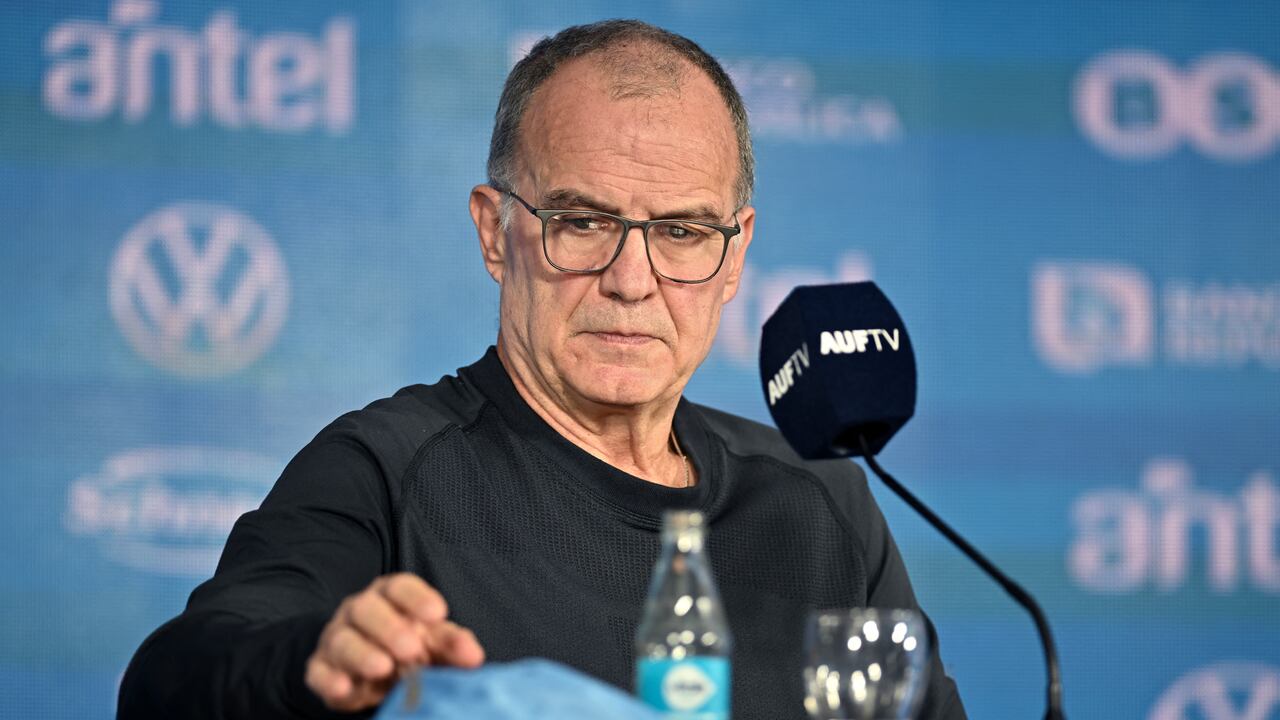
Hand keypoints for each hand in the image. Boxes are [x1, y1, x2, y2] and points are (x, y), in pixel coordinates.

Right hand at [305, 573, 485, 711]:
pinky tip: (345, 688)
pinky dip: (329, 680)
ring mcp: (336, 638)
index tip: (439, 613)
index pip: (399, 586)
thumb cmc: (410, 648)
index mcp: (390, 596)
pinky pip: (318, 671)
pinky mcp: (319, 668)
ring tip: (383, 668)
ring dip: (361, 654)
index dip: (417, 598)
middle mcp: (359, 611)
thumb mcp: (435, 644)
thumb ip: (454, 645)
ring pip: (341, 640)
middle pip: (367, 609)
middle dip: (388, 627)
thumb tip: (474, 655)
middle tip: (412, 648)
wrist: (373, 671)